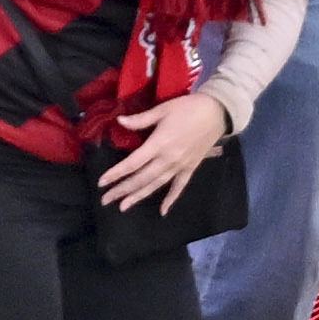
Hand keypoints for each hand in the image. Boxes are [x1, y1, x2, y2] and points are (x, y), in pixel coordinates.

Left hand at [104, 89, 238, 209]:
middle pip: (141, 179)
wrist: (217, 112)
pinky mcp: (190, 168)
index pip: (133, 163)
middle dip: (122, 190)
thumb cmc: (188, 107)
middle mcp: (168, 159)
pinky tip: (163, 212)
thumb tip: (119, 121)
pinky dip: (171, 199)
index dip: (116, 174)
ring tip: (124, 207)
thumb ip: (140, 119)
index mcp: (159, 143)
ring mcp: (180, 166)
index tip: (102, 182)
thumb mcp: (163, 109)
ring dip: (139, 196)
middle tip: (106, 200)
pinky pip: (179, 187)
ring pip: (156, 185)